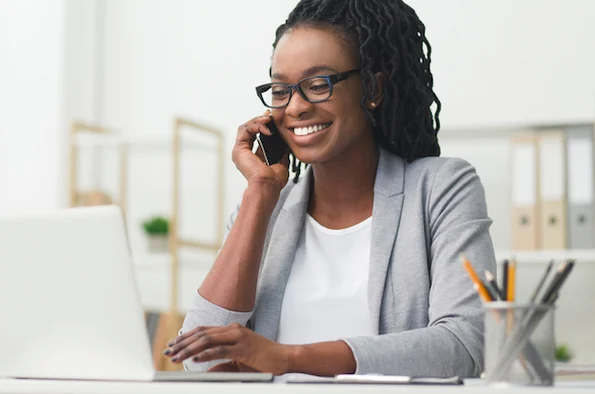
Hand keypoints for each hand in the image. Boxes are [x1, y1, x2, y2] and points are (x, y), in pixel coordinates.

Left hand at [164, 323, 293, 375]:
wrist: (283, 358)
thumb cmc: (262, 360)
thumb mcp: (237, 361)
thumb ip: (221, 363)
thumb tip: (205, 370)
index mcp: (231, 330)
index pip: (203, 330)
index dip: (186, 337)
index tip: (172, 344)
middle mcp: (233, 330)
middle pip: (202, 333)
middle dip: (183, 343)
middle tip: (169, 352)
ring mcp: (239, 337)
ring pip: (208, 340)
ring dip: (190, 349)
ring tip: (177, 357)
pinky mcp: (244, 348)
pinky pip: (221, 350)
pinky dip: (206, 354)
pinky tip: (195, 359)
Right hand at [233, 111, 288, 192]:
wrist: (268, 186)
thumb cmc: (273, 181)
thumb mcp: (281, 163)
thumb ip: (281, 154)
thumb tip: (287, 146)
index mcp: (251, 156)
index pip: (254, 135)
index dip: (262, 125)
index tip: (272, 119)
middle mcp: (243, 153)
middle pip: (248, 129)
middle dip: (259, 120)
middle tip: (270, 116)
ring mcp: (239, 151)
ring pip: (245, 127)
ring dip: (257, 121)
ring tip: (268, 120)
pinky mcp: (239, 149)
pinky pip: (245, 130)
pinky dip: (256, 126)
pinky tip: (266, 128)